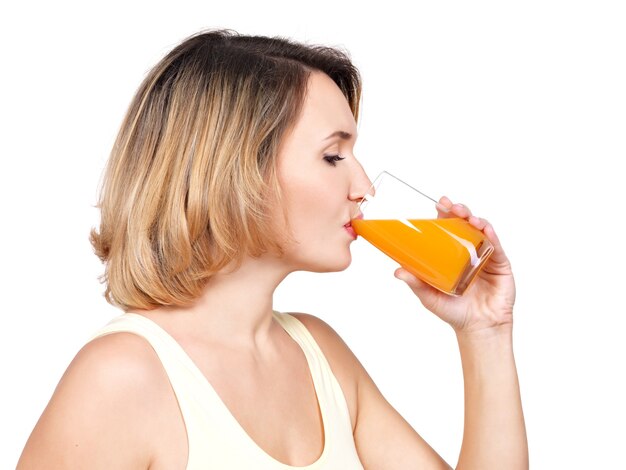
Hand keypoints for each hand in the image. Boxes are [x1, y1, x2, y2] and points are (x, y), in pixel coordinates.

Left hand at [394, 196, 515, 333]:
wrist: (478, 329)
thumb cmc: (454, 312)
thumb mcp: (430, 296)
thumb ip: (416, 283)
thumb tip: (397, 271)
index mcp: (453, 255)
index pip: (448, 229)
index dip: (444, 215)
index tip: (438, 204)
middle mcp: (470, 252)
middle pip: (466, 224)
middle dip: (459, 211)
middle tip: (451, 205)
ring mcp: (486, 256)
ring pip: (483, 231)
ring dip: (475, 219)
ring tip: (467, 216)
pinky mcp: (501, 265)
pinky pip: (497, 246)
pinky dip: (492, 236)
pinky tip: (486, 230)